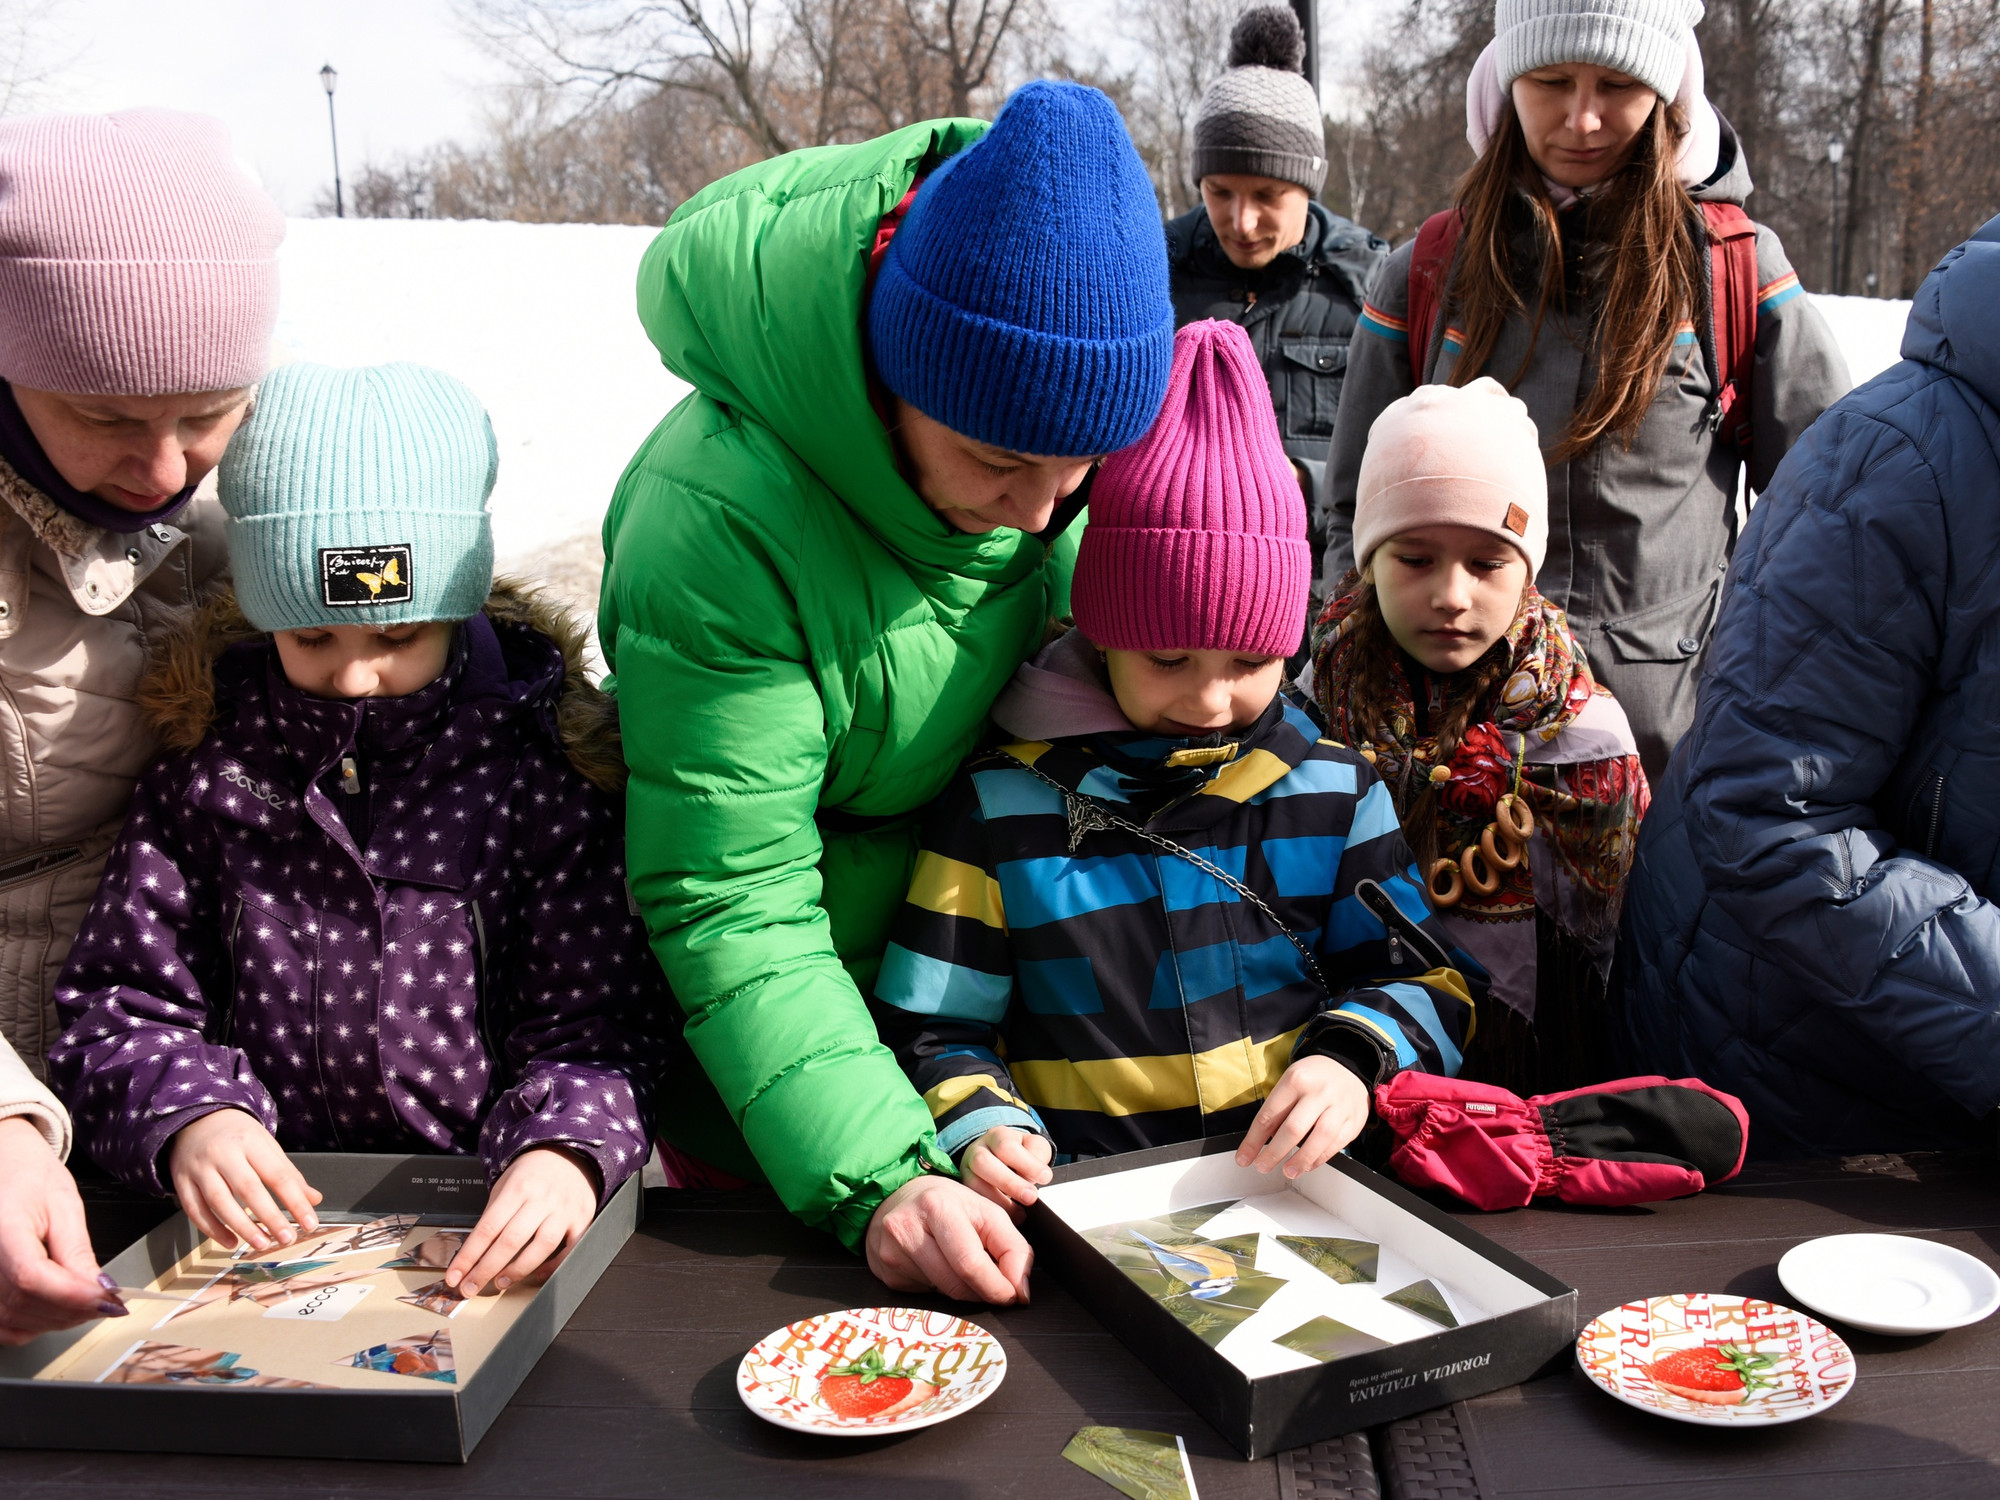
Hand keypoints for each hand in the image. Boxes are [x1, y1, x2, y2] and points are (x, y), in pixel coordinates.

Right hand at [0, 1116, 111, 1344]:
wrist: (2, 1166)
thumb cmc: (28, 1176)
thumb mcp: (63, 1204)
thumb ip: (77, 1250)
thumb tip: (99, 1289)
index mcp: (1, 1230)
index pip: (31, 1278)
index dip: (73, 1295)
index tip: (109, 1298)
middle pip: (25, 1304)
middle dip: (74, 1310)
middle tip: (110, 1302)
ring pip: (14, 1321)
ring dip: (58, 1320)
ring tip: (89, 1304)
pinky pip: (2, 1324)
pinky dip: (33, 1324)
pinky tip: (58, 1309)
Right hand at [168, 1108, 320, 1253]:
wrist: (195, 1118)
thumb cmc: (236, 1135)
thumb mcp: (266, 1145)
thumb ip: (288, 1173)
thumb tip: (313, 1199)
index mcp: (250, 1141)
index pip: (278, 1174)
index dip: (295, 1201)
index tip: (309, 1223)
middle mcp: (223, 1153)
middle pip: (249, 1188)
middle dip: (270, 1217)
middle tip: (287, 1238)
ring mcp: (200, 1168)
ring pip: (219, 1202)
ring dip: (242, 1227)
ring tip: (262, 1244)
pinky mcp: (182, 1182)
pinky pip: (196, 1211)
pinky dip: (213, 1230)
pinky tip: (231, 1242)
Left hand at [447, 1146, 597, 1296]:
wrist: (568, 1154)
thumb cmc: (532, 1173)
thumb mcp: (505, 1184)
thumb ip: (493, 1216)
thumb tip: (473, 1254)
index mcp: (518, 1188)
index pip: (488, 1228)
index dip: (469, 1256)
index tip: (454, 1276)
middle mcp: (542, 1199)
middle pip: (511, 1241)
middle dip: (486, 1269)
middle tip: (470, 1288)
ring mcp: (564, 1209)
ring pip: (542, 1246)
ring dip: (518, 1270)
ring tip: (501, 1282)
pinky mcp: (582, 1218)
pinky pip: (570, 1248)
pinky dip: (554, 1266)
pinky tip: (538, 1274)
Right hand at [865, 1174, 1032, 1304]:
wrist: (896, 1197)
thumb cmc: (945, 1203)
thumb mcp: (984, 1211)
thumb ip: (1012, 1247)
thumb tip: (1020, 1291)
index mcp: (938, 1206)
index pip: (971, 1263)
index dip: (998, 1287)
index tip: (1014, 1294)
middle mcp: (908, 1227)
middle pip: (956, 1284)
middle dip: (985, 1294)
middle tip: (999, 1292)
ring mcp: (892, 1252)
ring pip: (942, 1293)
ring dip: (966, 1293)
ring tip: (968, 1272)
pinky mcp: (886, 1272)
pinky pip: (925, 1295)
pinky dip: (942, 1289)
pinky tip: (940, 1269)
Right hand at [959, 1126, 1052, 1213]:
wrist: (1001, 1158)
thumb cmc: (1021, 1153)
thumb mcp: (1033, 1146)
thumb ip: (1037, 1154)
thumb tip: (1037, 1175)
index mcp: (996, 1136)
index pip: (1006, 1146)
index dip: (1026, 1163)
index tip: (1045, 1177)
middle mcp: (977, 1150)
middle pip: (983, 1162)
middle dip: (1009, 1183)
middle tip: (1031, 1197)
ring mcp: (966, 1169)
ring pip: (972, 1183)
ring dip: (997, 1200)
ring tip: (1020, 1212)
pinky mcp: (964, 1188)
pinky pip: (970, 1199)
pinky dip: (988, 1209)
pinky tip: (1005, 1216)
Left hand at [1236, 1055, 1369, 1178]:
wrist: (1349, 1067)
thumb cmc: (1314, 1078)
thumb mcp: (1291, 1081)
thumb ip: (1278, 1109)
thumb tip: (1260, 1143)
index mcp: (1296, 1080)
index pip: (1269, 1115)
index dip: (1253, 1141)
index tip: (1244, 1158)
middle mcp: (1319, 1092)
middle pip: (1293, 1129)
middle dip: (1274, 1153)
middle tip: (1262, 1166)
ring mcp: (1339, 1106)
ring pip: (1319, 1138)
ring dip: (1300, 1160)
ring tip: (1288, 1171)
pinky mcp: (1353, 1121)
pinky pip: (1336, 1144)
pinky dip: (1320, 1158)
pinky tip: (1308, 1164)